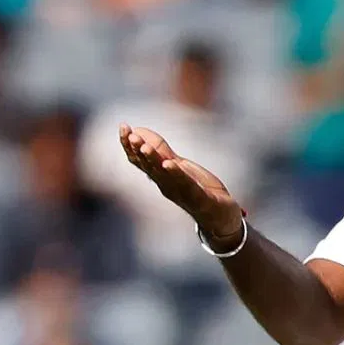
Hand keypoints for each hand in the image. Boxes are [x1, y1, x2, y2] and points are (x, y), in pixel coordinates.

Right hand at [118, 124, 243, 242]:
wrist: (220, 218)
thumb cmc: (197, 190)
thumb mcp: (178, 166)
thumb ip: (160, 150)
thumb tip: (139, 130)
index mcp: (161, 177)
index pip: (140, 160)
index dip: (130, 145)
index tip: (123, 127)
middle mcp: (167, 186)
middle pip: (149, 167)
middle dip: (138, 151)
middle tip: (131, 135)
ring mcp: (183, 194)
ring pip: (165, 176)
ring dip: (153, 161)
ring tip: (145, 147)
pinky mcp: (201, 200)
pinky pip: (187, 187)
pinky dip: (177, 175)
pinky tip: (169, 164)